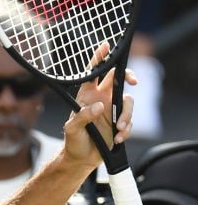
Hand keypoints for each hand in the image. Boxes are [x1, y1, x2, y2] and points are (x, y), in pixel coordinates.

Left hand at [60, 43, 134, 169]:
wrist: (81, 158)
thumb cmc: (73, 140)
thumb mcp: (72, 129)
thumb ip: (82, 117)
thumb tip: (99, 107)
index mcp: (86, 95)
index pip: (92, 73)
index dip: (99, 59)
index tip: (106, 46)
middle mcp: (101, 99)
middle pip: (118, 79)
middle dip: (128, 76)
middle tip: (133, 81)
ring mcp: (112, 110)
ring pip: (128, 101)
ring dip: (127, 115)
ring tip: (118, 129)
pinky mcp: (119, 123)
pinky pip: (130, 121)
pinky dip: (127, 129)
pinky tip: (118, 139)